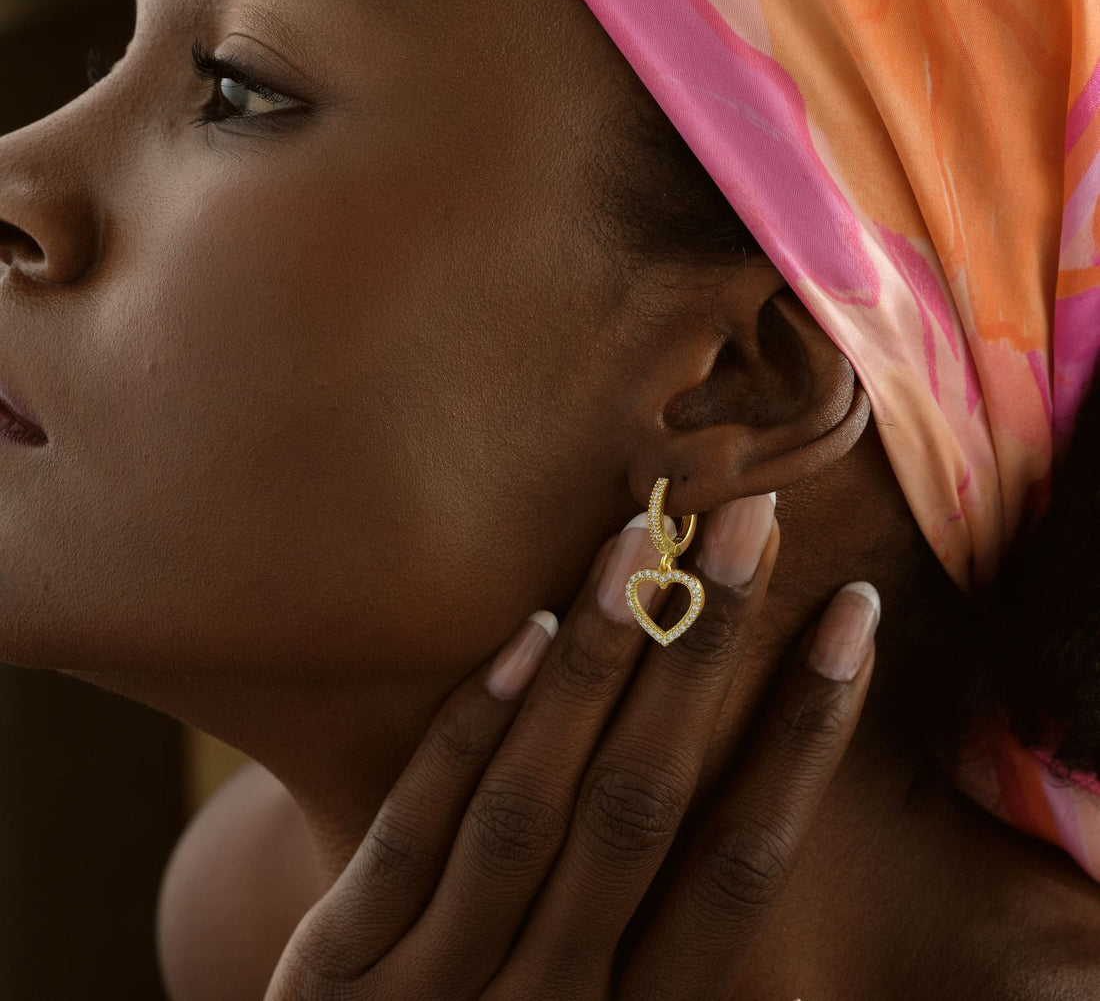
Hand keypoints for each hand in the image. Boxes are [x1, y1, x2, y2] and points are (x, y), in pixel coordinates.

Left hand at [263, 495, 878, 999]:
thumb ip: (677, 948)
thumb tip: (793, 855)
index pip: (743, 862)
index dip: (806, 734)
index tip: (852, 614)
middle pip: (643, 805)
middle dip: (702, 653)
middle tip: (745, 519)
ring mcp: (436, 990)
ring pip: (530, 804)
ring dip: (593, 662)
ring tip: (637, 542)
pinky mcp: (334, 968)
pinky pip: (410, 829)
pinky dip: (473, 726)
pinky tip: (524, 629)